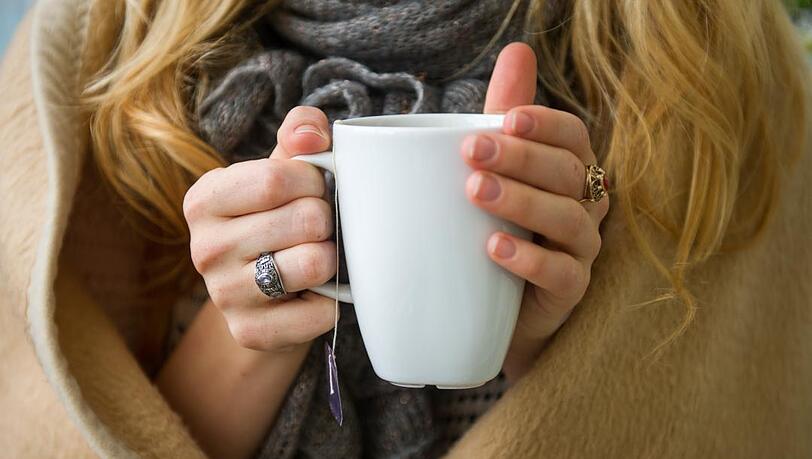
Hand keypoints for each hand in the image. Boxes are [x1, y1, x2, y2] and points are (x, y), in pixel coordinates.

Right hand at [184, 106, 338, 352]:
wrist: (264, 297)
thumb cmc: (277, 219)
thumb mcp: (282, 171)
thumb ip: (299, 135)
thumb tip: (313, 135)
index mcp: (204, 199)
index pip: (279, 178)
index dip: (315, 181)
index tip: (315, 189)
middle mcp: (203, 248)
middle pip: (305, 219)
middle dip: (327, 220)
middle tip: (317, 229)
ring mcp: (223, 295)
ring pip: (315, 263)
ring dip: (332, 259)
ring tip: (316, 256)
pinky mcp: (249, 333)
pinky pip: (321, 312)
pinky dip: (331, 301)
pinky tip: (314, 294)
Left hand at [467, 43, 609, 382]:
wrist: (495, 310)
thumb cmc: (498, 228)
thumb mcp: (497, 171)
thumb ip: (506, 117)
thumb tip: (518, 49)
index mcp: (568, 171)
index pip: (573, 137)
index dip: (545, 124)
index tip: (505, 118)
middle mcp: (583, 206)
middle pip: (567, 173)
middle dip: (521, 158)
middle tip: (472, 151)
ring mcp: (581, 250)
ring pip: (567, 219)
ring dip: (522, 201)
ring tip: (476, 192)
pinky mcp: (569, 293)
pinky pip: (563, 274)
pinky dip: (529, 260)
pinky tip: (494, 248)